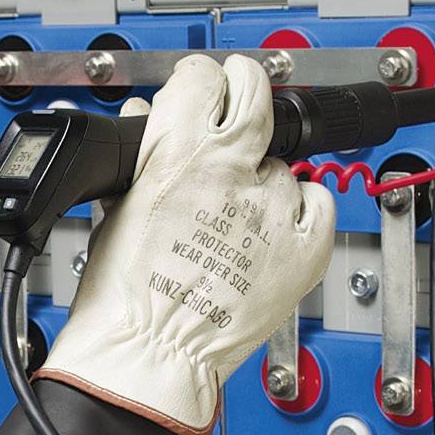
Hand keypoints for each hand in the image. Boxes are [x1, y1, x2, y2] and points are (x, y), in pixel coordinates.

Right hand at [40, 53, 334, 434]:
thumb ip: (140, 158)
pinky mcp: (303, 248)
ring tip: (239, 214)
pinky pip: (320, 203)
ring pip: (283, 164)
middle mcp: (230, 170)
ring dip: (265, 178)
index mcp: (176, 152)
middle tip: (240, 96)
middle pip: (255, 90)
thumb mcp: (114, 208)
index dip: (200, 80)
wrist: (151, 356)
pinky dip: (305, 208)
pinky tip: (279, 225)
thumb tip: (150, 124)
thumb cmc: (124, 297)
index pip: (201, 78)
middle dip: (246, 85)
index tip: (201, 88)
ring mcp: (272, 208)